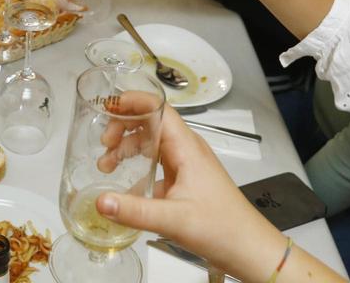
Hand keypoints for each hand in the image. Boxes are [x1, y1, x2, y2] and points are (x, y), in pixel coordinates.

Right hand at [96, 106, 289, 278]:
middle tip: (104, 144)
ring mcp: (187, 165)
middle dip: (123, 127)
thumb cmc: (223, 228)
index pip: (159, 108)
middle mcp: (187, 150)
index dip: (133, 102)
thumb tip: (101, 201)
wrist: (248, 249)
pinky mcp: (185, 181)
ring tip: (107, 165)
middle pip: (151, 123)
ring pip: (152, 144)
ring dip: (128, 149)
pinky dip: (138, 169)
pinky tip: (126, 189)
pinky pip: (157, 165)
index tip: (109, 107)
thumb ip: (134, 210)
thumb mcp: (173, 220)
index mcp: (187, 148)